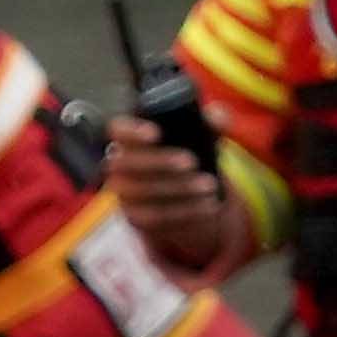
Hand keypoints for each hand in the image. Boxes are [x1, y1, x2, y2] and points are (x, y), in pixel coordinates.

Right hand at [104, 118, 241, 278]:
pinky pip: (155, 217)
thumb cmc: (190, 156)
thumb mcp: (203, 137)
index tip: (156, 133)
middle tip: (192, 162)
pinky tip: (208, 205)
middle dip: (159, 162)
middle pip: (126, 162)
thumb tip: (218, 117)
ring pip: (142, 192)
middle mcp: (119, 166)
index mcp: (131, 139)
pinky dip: (185, 211)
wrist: (190, 197)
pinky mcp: (136, 219)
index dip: (132, 131)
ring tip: (210, 185)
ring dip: (179, 189)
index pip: (118, 130)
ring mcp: (124, 194)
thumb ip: (212, 123)